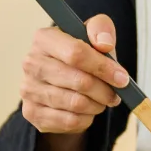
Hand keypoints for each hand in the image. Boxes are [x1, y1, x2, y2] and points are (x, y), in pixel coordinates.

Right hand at [20, 14, 127, 134]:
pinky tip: (87, 111)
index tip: (122, 78)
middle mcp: (31, 63)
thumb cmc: (82, 57)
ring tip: (101, 100)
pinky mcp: (32, 112)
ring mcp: (28, 89)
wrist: (63, 82)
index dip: (103, 68)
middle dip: (105, 90)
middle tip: (115, 94)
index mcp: (45, 38)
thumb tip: (104, 44)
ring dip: (97, 105)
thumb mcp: (94, 36)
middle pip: (80, 82)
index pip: (76, 53)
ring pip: (77, 104)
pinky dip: (86, 118)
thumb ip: (101, 29)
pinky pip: (70, 121)